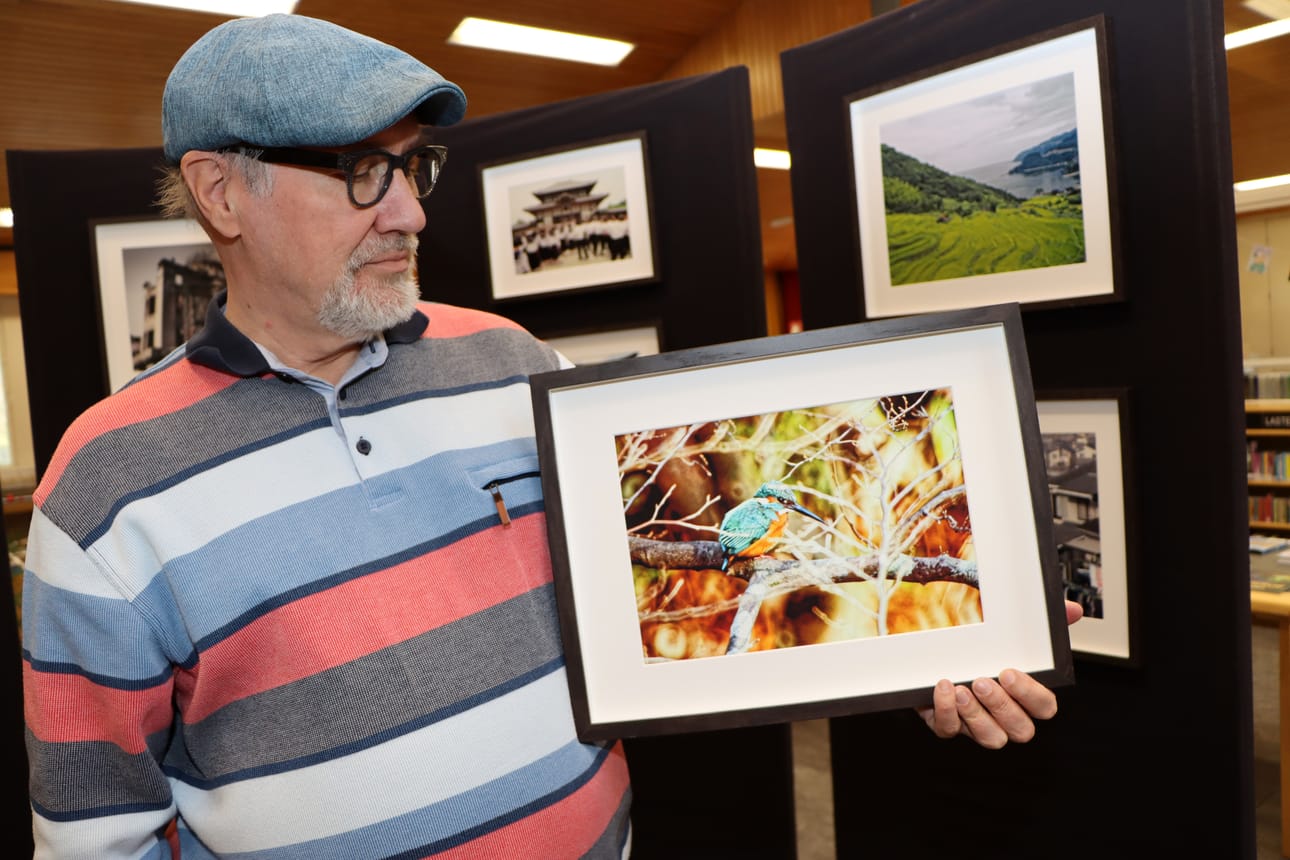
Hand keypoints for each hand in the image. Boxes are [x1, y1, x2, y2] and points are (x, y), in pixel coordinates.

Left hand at [916, 599, 1081, 748]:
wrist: (939, 652)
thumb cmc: (983, 648)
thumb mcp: (1013, 632)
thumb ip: (1043, 625)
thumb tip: (1073, 610)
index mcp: (1026, 696)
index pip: (1044, 707)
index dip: (1030, 695)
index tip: (1008, 672)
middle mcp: (1006, 715)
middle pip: (1021, 729)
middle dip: (1002, 707)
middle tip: (981, 682)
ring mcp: (978, 724)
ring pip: (991, 737)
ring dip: (975, 715)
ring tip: (961, 688)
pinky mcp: (949, 724)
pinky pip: (949, 729)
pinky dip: (945, 711)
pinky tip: (944, 688)